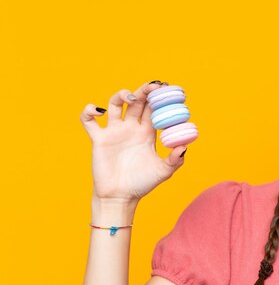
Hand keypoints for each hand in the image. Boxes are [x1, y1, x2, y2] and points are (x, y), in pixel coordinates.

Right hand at [80, 81, 187, 201]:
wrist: (121, 197)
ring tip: (130, 98)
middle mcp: (131, 128)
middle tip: (154, 86)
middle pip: (137, 101)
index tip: (169, 90)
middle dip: (145, 90)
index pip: (154, 108)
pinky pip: (89, 120)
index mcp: (147, 132)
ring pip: (114, 103)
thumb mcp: (163, 171)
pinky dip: (89, 110)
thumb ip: (175, 159)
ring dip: (121, 94)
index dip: (160, 98)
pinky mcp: (99, 139)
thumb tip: (184, 146)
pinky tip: (98, 110)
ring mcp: (114, 131)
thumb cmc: (143, 184)